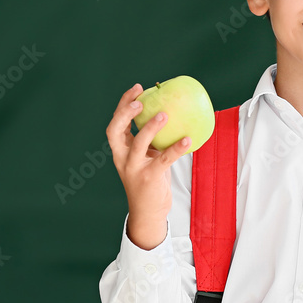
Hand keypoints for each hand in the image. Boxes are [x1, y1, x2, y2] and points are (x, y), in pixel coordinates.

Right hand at [105, 84, 189, 243]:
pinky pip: (164, 160)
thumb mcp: (147, 158)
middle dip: (125, 113)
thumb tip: (172, 115)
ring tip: (164, 115)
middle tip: (140, 101)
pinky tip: (188, 140)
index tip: (137, 89)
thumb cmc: (150, 181)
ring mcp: (134, 169)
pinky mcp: (149, 178)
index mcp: (121, 151)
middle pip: (115, 131)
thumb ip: (151, 141)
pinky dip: (176, 148)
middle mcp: (123, 158)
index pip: (116, 124)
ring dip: (150, 127)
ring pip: (138, 143)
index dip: (123, 105)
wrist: (148, 213)